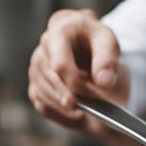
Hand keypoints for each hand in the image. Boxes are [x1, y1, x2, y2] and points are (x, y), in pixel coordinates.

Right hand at [28, 9, 131, 145]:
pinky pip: (41, 104)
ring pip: (43, 94)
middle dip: (69, 98)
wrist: (91, 50)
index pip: (60, 64)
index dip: (76, 85)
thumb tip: (104, 81)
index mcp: (60, 30)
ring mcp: (36, 66)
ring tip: (86, 113)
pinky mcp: (35, 83)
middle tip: (90, 110)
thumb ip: (108, 61)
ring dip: (64, 108)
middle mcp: (43, 48)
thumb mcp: (110, 44)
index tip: (93, 97)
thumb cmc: (99, 44)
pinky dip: (58, 114)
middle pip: (49, 80)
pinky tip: (76, 115)